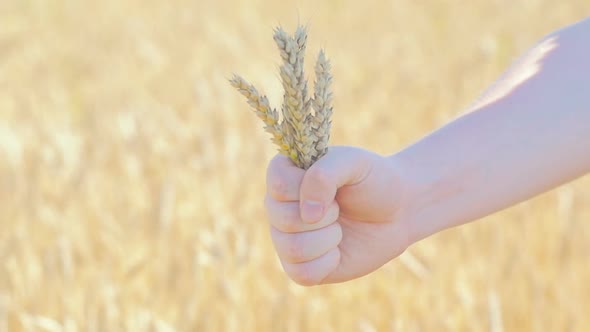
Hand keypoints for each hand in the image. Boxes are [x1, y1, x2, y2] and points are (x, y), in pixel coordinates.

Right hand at [265, 146, 411, 284]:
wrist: (397, 212)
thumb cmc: (373, 181)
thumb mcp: (353, 163)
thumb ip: (324, 174)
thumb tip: (307, 215)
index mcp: (286, 174)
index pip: (278, 184)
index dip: (307, 188)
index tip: (332, 186)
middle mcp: (279, 206)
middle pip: (283, 219)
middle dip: (326, 215)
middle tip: (340, 207)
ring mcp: (286, 237)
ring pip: (293, 249)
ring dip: (328, 239)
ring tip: (340, 228)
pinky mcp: (299, 266)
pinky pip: (301, 274)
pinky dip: (328, 263)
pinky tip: (338, 250)